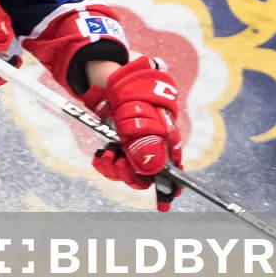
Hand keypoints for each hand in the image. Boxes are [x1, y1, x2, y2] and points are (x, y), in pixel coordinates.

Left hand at [80, 56, 184, 209]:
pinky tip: (101, 156)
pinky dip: (107, 163)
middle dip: (133, 175)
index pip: (174, 166)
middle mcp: (153, 140)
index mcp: (167, 133)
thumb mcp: (136, 111)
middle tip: (118, 163)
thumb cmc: (127, 86)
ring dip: (117, 169)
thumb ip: (145, 139)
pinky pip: (116, 162)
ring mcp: (135, 141)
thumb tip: (153, 170)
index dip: (170, 186)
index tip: (165, 204)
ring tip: (106, 156)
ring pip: (130, 170)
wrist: (103, 72)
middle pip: (149, 172)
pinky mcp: (118, 141)